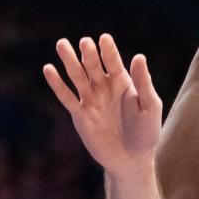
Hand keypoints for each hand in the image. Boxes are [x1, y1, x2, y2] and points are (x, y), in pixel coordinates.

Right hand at [44, 34, 161, 172]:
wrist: (132, 160)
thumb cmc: (146, 132)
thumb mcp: (150, 106)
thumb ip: (143, 83)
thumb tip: (139, 57)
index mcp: (122, 82)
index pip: (113, 62)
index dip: (109, 51)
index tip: (104, 39)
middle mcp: (104, 87)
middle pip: (93, 66)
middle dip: (88, 54)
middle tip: (84, 42)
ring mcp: (91, 100)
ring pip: (78, 77)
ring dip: (70, 61)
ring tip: (62, 44)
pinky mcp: (80, 115)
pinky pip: (67, 97)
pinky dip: (57, 84)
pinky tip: (48, 69)